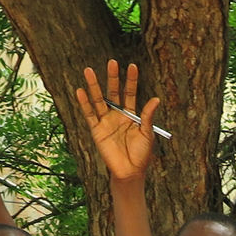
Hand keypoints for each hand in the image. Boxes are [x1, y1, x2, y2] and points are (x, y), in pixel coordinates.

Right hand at [75, 61, 158, 182]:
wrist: (130, 172)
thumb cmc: (141, 155)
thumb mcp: (147, 134)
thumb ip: (147, 116)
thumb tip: (156, 99)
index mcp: (131, 115)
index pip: (130, 93)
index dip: (131, 80)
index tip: (132, 66)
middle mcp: (117, 116)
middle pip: (113, 93)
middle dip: (112, 78)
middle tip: (111, 62)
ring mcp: (106, 122)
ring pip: (98, 100)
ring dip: (93, 86)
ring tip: (88, 70)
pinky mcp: (97, 131)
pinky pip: (89, 115)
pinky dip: (84, 103)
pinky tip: (80, 91)